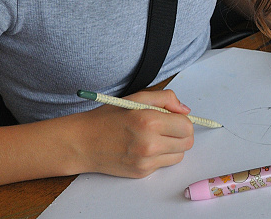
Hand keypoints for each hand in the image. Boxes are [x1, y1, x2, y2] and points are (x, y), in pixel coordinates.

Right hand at [78, 89, 193, 177]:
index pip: (186, 126)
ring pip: (179, 155)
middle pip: (187, 143)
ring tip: (156, 137)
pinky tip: (144, 147)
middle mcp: (149, 144)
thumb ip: (166, 98)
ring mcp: (146, 161)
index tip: (175, 118)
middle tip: (168, 127)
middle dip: (181, 133)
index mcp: (149, 121)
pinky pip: (164, 164)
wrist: (83, 143)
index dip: (183, 120)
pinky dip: (160, 156)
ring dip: (173, 146)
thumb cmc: (108, 118)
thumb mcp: (136, 97)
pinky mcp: (142, 173)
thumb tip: (185, 110)